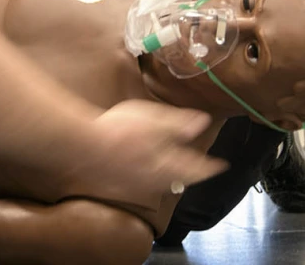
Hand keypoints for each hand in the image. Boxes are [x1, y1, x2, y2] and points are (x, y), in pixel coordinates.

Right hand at [67, 100, 225, 204]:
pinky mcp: (119, 185)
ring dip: (172, 177)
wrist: (83, 147)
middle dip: (191, 174)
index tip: (222, 165)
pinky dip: (151, 178)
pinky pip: (143, 184)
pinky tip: (146, 172)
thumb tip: (203, 123)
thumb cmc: (119, 130)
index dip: (210, 165)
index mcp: (167, 164)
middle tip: (201, 169)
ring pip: (161, 184)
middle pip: (179, 179)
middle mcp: (155, 180)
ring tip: (177, 171)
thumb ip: (180, 124)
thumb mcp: (154, 119)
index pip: (196, 167)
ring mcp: (136, 185)